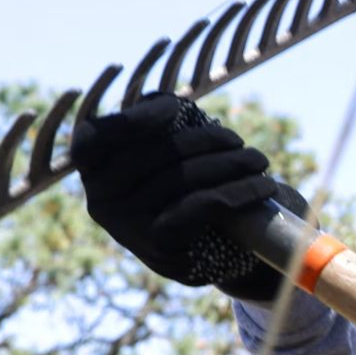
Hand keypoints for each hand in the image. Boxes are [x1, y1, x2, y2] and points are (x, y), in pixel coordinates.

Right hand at [72, 94, 306, 302]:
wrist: (218, 253)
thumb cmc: (189, 188)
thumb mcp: (165, 154)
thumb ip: (154, 122)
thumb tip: (161, 101)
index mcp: (94, 173)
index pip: (92, 139)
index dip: (131, 120)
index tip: (175, 107)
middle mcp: (100, 201)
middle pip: (154, 155)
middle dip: (206, 140)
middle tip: (239, 141)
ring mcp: (126, 228)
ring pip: (183, 178)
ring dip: (232, 164)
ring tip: (259, 161)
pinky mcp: (159, 248)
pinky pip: (201, 206)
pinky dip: (238, 192)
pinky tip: (263, 186)